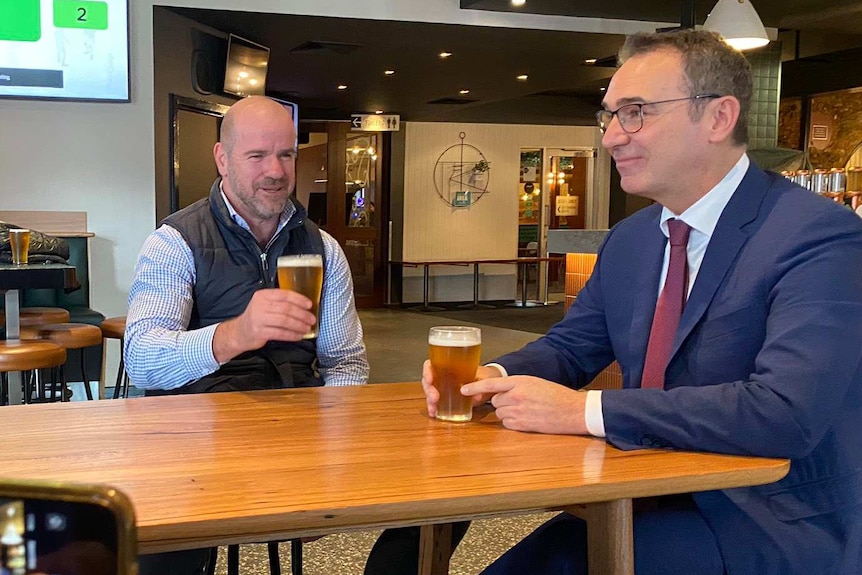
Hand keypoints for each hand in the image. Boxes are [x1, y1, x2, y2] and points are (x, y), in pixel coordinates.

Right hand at [212, 288, 315, 362]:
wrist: (239, 332)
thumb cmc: (257, 317)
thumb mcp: (265, 304)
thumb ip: (280, 302)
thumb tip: (303, 305)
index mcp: (263, 295)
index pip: (284, 295)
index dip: (299, 299)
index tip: (309, 305)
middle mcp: (260, 305)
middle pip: (286, 308)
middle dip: (302, 314)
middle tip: (311, 319)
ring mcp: (258, 319)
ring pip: (284, 321)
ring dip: (299, 325)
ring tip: (307, 328)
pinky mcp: (259, 332)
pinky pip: (280, 333)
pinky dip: (291, 335)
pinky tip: (298, 336)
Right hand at [421, 360, 500, 417]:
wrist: (490, 382)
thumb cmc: (485, 376)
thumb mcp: (484, 378)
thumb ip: (480, 386)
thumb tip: (476, 396)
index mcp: (450, 366)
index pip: (431, 364)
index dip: (427, 371)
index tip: (429, 379)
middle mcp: (444, 376)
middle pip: (428, 380)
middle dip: (429, 390)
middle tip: (434, 398)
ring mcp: (444, 387)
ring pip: (430, 392)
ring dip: (429, 401)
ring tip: (433, 409)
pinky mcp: (447, 397)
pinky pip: (436, 401)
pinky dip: (434, 407)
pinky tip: (434, 413)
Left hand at [462, 376, 588, 434]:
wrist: (573, 410)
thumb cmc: (557, 396)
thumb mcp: (535, 382)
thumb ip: (517, 386)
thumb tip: (501, 393)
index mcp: (520, 381)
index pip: (491, 384)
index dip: (475, 387)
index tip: (463, 390)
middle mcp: (517, 396)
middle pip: (495, 401)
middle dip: (502, 402)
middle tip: (519, 402)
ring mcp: (519, 411)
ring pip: (500, 413)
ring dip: (508, 413)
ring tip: (526, 411)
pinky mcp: (523, 425)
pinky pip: (508, 424)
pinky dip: (513, 423)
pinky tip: (527, 419)